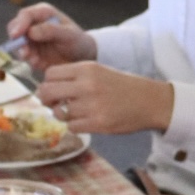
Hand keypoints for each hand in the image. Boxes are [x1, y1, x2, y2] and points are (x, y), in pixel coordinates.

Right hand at [4, 2, 94, 70]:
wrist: (83, 58)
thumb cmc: (78, 41)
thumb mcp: (69, 34)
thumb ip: (51, 30)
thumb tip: (31, 32)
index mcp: (43, 13)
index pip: (25, 15)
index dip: (19, 24)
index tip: (16, 35)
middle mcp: (34, 24)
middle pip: (15, 28)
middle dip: (17, 41)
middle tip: (25, 53)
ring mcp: (31, 39)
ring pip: (17, 44)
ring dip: (23, 53)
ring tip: (35, 60)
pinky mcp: (31, 52)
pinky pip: (23, 56)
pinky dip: (28, 61)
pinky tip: (39, 63)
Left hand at [36, 61, 172, 135]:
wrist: (149, 101)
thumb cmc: (121, 87)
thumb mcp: (98, 72)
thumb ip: (74, 78)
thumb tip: (45, 90)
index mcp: (86, 68)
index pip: (50, 74)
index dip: (47, 83)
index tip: (54, 89)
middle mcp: (87, 85)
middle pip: (48, 92)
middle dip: (46, 100)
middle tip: (53, 104)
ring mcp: (92, 105)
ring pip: (59, 112)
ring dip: (64, 115)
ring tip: (77, 113)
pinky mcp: (98, 123)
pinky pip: (71, 126)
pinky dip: (74, 126)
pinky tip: (85, 121)